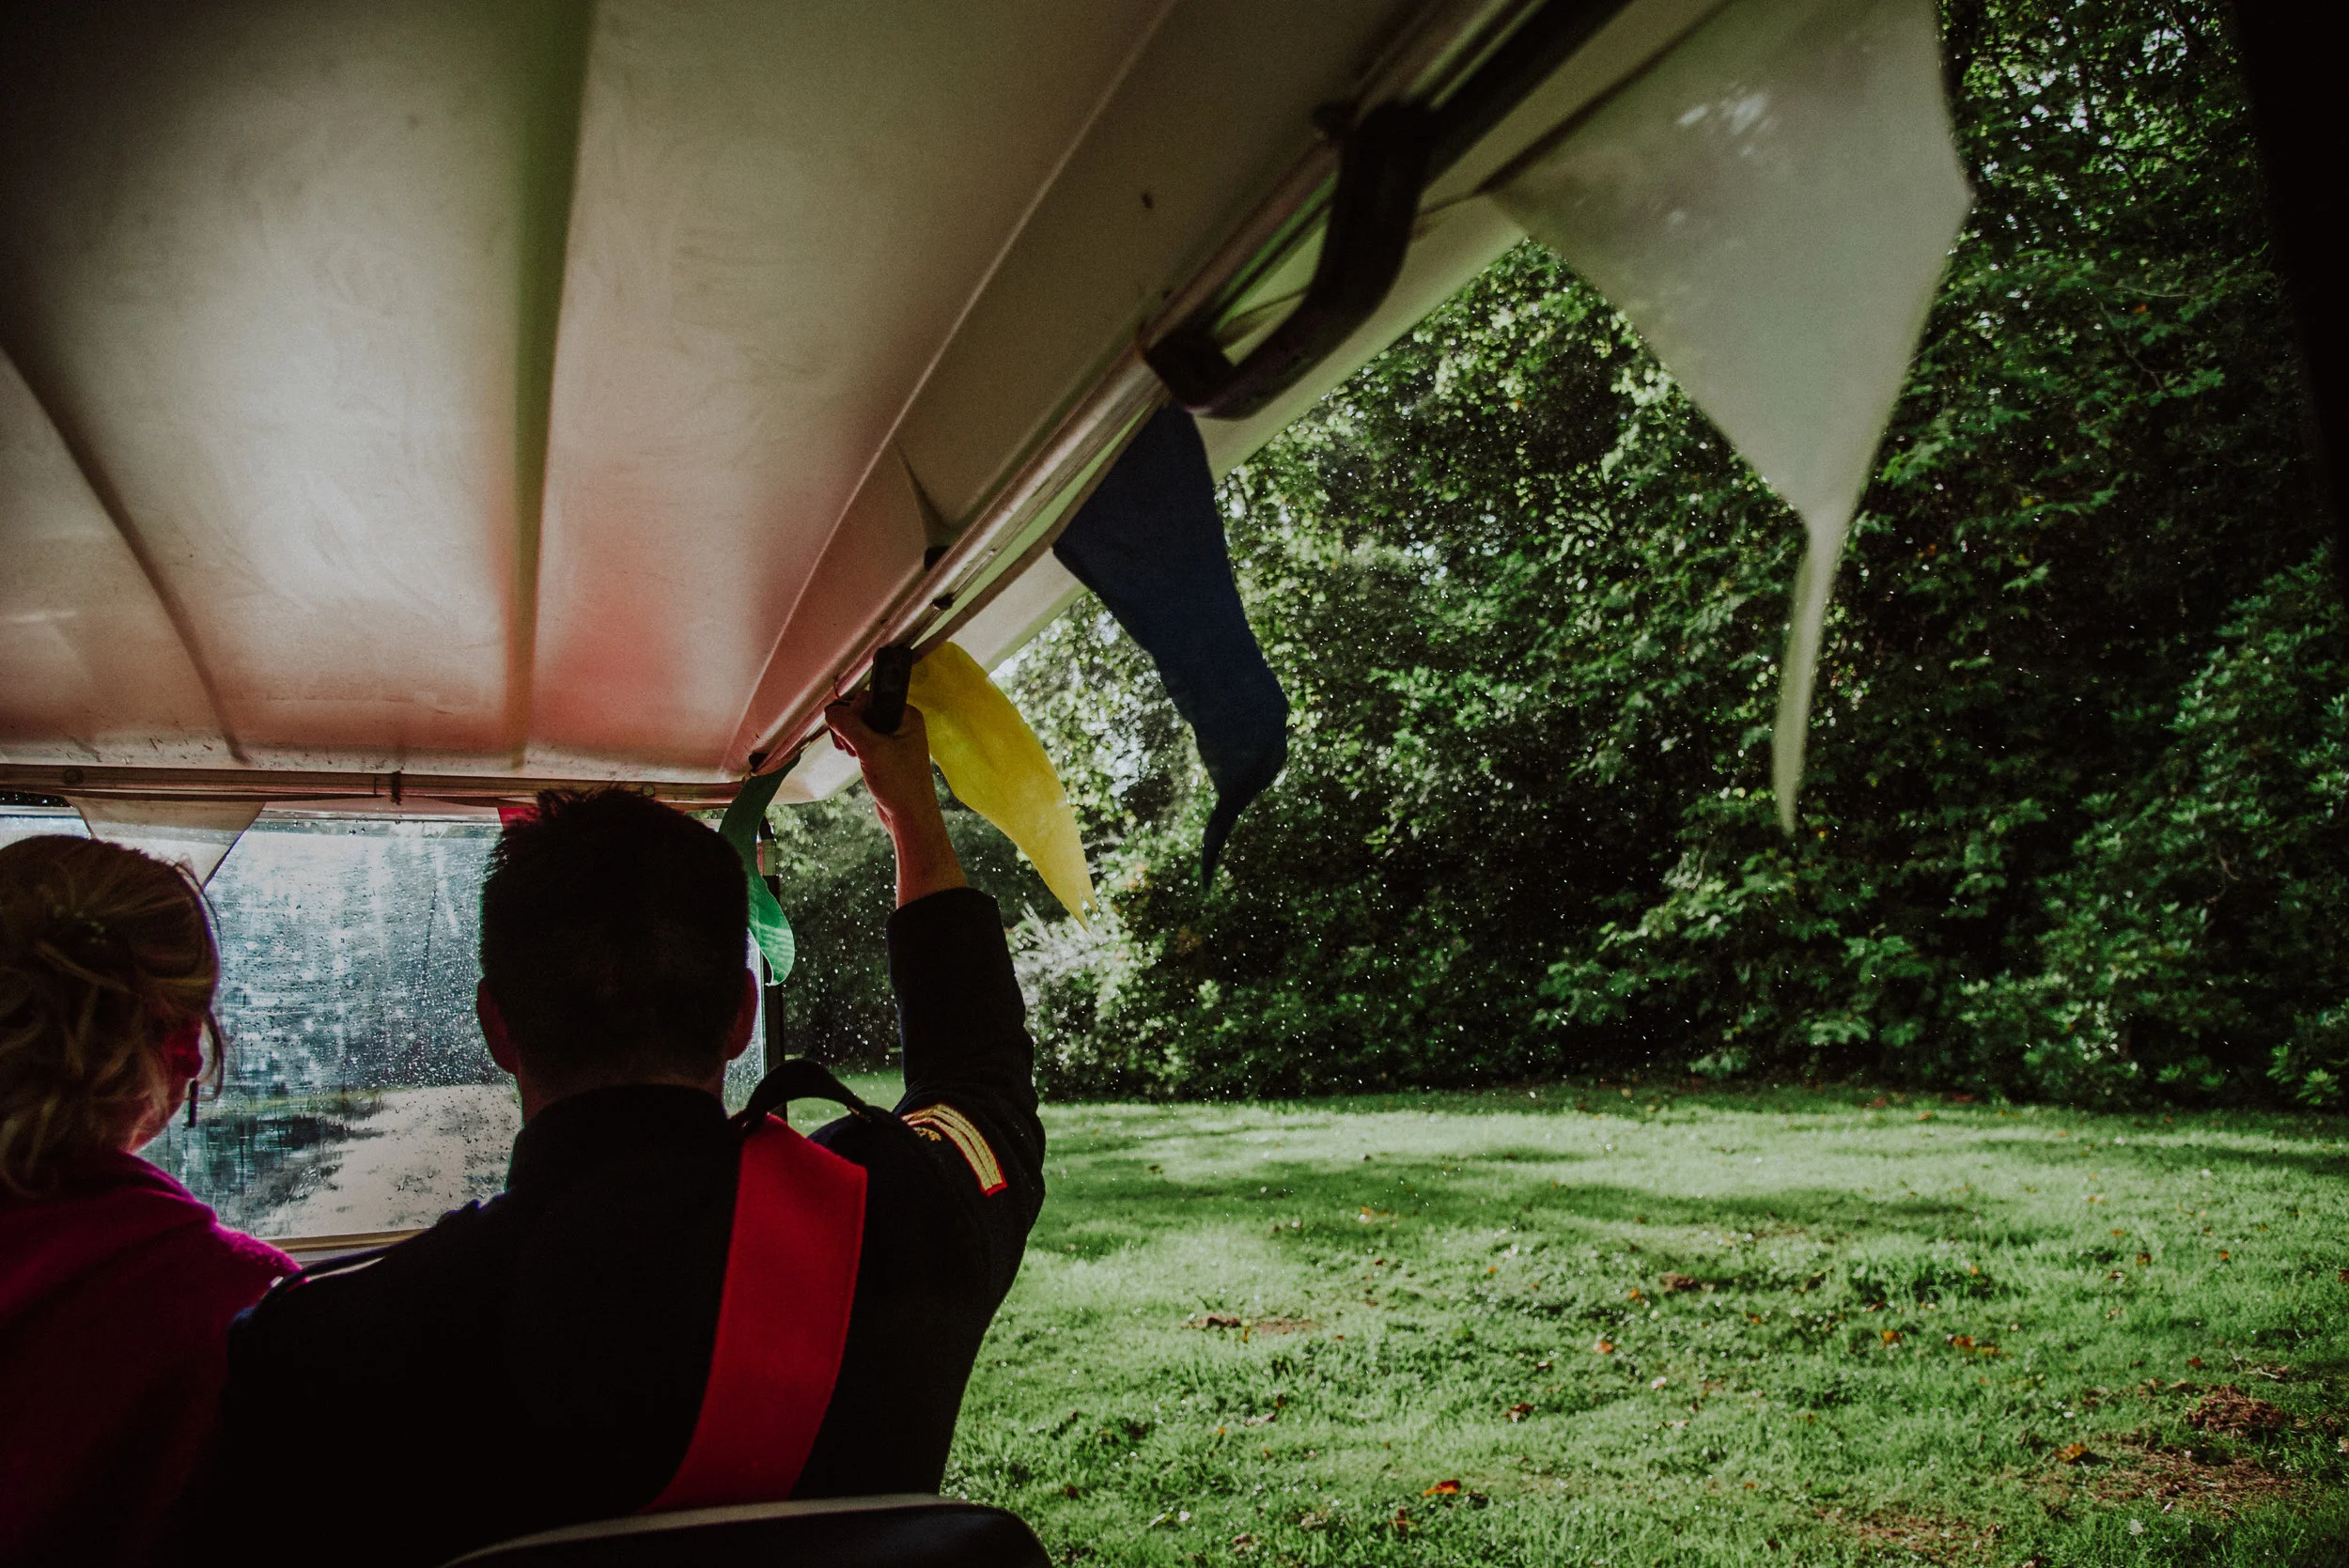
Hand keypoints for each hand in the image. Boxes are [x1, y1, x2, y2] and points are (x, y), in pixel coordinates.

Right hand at [825, 690, 966, 905]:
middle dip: (848, 726)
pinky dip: (852, 746)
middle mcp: (901, 723)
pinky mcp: (884, 753)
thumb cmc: (899, 784)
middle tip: (847, 745)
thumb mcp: (870, 749)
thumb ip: (849, 725)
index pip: (870, 697)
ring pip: (858, 726)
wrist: (909, 817)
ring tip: (851, 753)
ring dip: (848, 737)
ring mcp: (893, 739)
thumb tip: (831, 712)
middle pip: (861, 710)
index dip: (854, 711)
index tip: (849, 729)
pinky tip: (853, 757)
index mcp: (906, 715)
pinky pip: (861, 739)